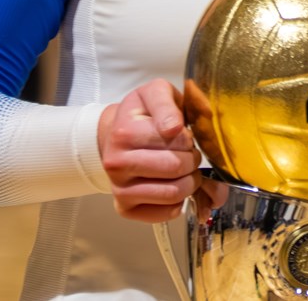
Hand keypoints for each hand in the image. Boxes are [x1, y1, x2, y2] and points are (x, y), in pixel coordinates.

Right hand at [96, 79, 201, 222]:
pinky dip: (179, 202)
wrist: (115, 134)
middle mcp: (116, 164)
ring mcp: (119, 189)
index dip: (189, 138)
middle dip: (192, 160)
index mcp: (124, 133)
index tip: (184, 135)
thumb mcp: (155, 94)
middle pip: (176, 168)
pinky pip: (166, 213)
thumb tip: (173, 127)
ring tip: (184, 170)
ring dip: (190, 182)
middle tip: (187, 153)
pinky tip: (173, 185)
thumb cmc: (140, 115)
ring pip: (173, 194)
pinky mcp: (125, 208)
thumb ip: (167, 104)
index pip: (177, 140)